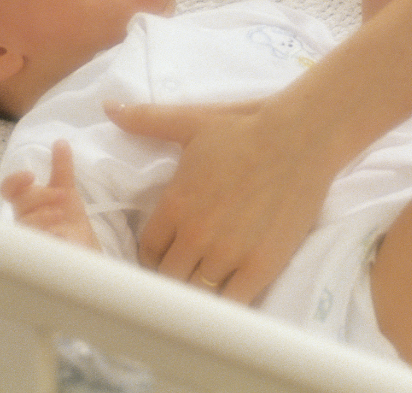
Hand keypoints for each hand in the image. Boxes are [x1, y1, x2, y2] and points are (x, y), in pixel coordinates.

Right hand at [0, 140, 99, 249]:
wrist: (81, 245)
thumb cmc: (67, 217)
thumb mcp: (67, 189)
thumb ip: (62, 167)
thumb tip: (61, 142)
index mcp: (26, 202)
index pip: (9, 189)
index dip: (15, 181)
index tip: (31, 176)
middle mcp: (22, 218)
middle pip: (21, 203)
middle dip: (41, 196)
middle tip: (62, 195)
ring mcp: (28, 236)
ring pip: (25, 224)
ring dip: (42, 216)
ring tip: (59, 215)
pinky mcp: (37, 253)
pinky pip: (37, 243)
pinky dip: (49, 237)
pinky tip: (60, 235)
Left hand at [107, 99, 339, 303]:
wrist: (303, 135)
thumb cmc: (247, 126)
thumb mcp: (193, 120)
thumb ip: (147, 119)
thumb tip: (108, 107)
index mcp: (175, 205)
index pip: (147, 250)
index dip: (155, 252)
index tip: (168, 249)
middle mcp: (196, 236)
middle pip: (167, 278)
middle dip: (174, 273)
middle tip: (189, 264)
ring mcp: (230, 255)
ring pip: (196, 294)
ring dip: (199, 288)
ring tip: (211, 277)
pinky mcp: (262, 266)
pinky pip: (232, 303)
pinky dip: (228, 301)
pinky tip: (233, 287)